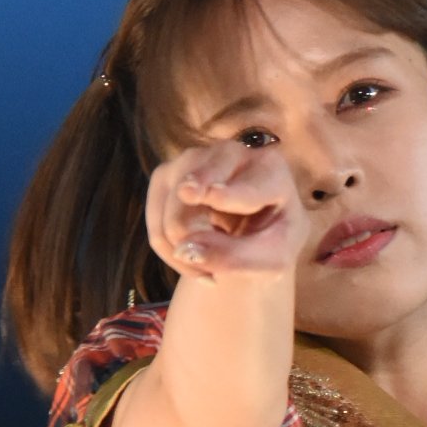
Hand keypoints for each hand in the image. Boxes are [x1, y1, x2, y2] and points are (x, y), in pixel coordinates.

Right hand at [146, 140, 308, 280]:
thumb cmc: (271, 240)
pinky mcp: (166, 174)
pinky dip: (168, 248)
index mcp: (269, 170)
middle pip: (196, 191)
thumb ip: (235, 257)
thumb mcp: (271, 259)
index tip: (213, 196)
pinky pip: (155, 221)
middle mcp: (229, 153)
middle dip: (188, 231)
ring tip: (207, 271)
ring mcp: (192, 159)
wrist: (255, 230)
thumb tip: (184, 251)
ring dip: (181, 249)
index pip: (248, 186)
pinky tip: (191, 257)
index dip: (230, 193)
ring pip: (169, 209)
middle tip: (206, 273)